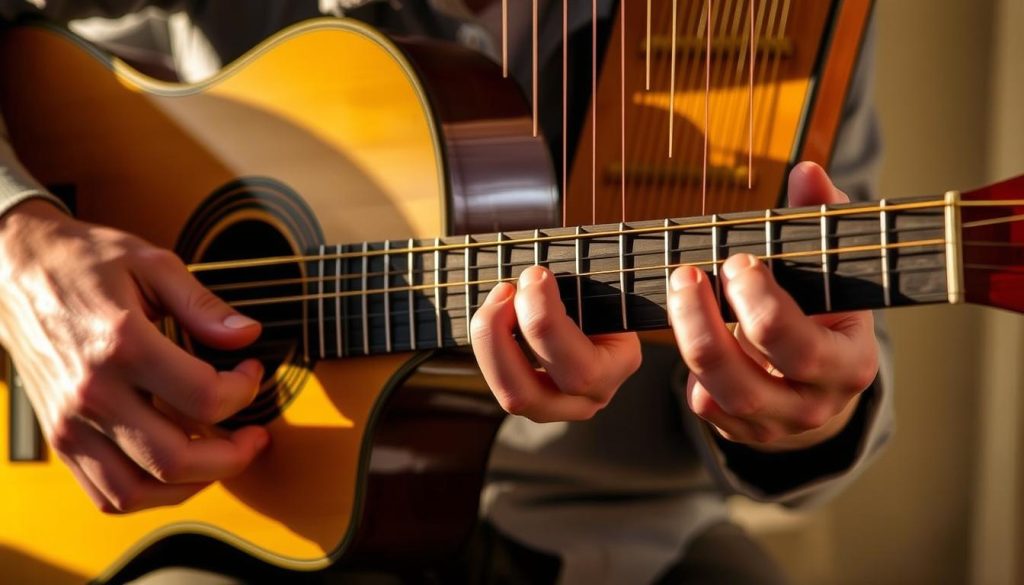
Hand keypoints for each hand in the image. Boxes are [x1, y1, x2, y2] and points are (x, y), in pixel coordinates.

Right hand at [0, 200, 268, 512]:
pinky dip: (150, 494)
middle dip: (233, 457)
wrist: (16, 270)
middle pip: (176, 459)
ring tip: (222, 457)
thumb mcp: (152, 265)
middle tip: (254, 435)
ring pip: (139, 492)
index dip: (245, 391)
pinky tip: (178, 467)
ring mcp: (71, 422)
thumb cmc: (84, 263)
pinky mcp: (60, 438)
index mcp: (122, 344)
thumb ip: (203, 305)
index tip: (250, 372)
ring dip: (193, 484)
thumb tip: (247, 336)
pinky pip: (106, 494)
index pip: (204, 397)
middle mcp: (93, 392)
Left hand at [470, 266, 641, 422]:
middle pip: (530, 393)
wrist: (601, 300)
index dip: (545, 322)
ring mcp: (558, 405)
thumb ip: (574, 277)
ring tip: (497, 298)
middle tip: (505, 288)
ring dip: (490, 342)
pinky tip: (493, 312)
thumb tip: (531, 273)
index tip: (535, 274)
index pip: (581, 367)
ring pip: (511, 396)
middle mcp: (590, 395)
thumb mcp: (595, 278)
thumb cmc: (598, 282)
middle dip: (503, 337)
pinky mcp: (532, 399)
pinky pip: (499, 382)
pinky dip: (488, 345)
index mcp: (618, 364)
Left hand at [667, 162, 877, 450]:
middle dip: (710, 327)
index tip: (738, 261)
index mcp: (848, 362)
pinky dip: (691, 373)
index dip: (763, 305)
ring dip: (691, 342)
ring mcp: (777, 423)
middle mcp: (815, 403)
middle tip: (687, 274)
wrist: (826, 375)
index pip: (801, 347)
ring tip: (679, 290)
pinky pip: (708, 408)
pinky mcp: (745, 431)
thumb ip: (822, 220)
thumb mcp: (833, 268)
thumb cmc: (826, 308)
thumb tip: (808, 172)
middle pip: (752, 382)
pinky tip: (687, 331)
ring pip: (724, 397)